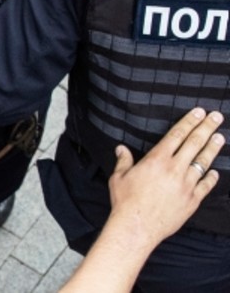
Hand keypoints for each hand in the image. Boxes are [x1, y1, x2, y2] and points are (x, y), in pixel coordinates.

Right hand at [107, 107, 224, 245]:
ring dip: (213, 148)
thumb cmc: (125, 201)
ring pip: (203, 162)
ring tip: (220, 138)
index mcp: (157, 159)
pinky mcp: (192, 200)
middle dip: (207, 128)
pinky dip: (211, 177)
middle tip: (216, 117)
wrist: (137, 226)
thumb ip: (123, 161)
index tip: (199, 112)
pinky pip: (206, 185)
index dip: (189, 121)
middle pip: (194, 143)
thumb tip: (121, 149)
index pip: (177, 134)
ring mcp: (186, 184)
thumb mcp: (119, 177)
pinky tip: (215, 171)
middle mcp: (175, 169)